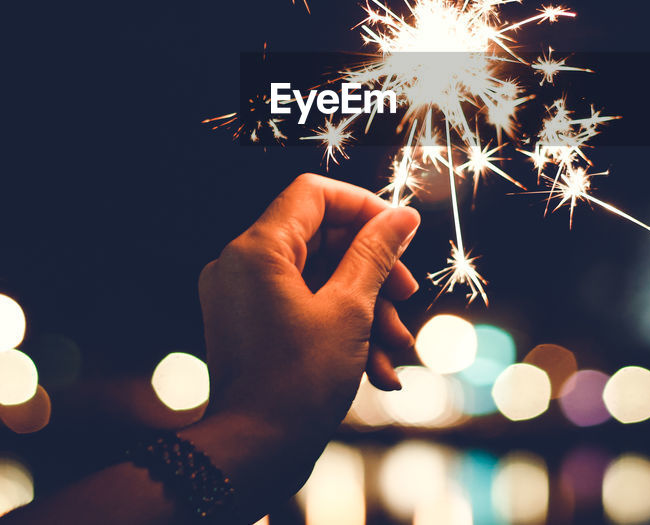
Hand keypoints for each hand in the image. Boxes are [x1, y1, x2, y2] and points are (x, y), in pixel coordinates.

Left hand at [186, 174, 421, 514]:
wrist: (253, 454)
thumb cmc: (296, 383)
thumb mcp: (349, 310)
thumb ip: (376, 254)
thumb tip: (401, 216)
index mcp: (258, 249)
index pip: (315, 194)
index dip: (364, 207)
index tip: (400, 233)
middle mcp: (242, 264)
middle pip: (322, 238)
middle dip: (373, 271)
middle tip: (407, 298)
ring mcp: (243, 296)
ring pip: (319, 278)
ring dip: (366, 308)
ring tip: (397, 348)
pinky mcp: (251, 326)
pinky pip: (303, 307)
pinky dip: (341, 328)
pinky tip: (377, 369)